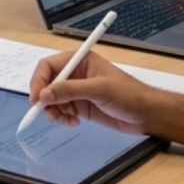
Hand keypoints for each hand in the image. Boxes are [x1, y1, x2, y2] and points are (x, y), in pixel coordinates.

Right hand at [27, 48, 161, 135]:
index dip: (39, 81)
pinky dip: (61, 118)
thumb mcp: (99, 89)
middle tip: (48, 112)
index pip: (48, 66)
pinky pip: (60, 111)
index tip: (37, 98)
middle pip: (46, 83)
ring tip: (66, 120)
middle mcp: (74, 74)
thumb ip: (70, 90)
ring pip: (50, 100)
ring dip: (53, 111)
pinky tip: (73, 123)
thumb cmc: (128, 95)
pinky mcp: (78, 106)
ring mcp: (75, 91)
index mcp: (79, 61)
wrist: (146, 115)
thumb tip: (44, 95)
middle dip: (44, 98)